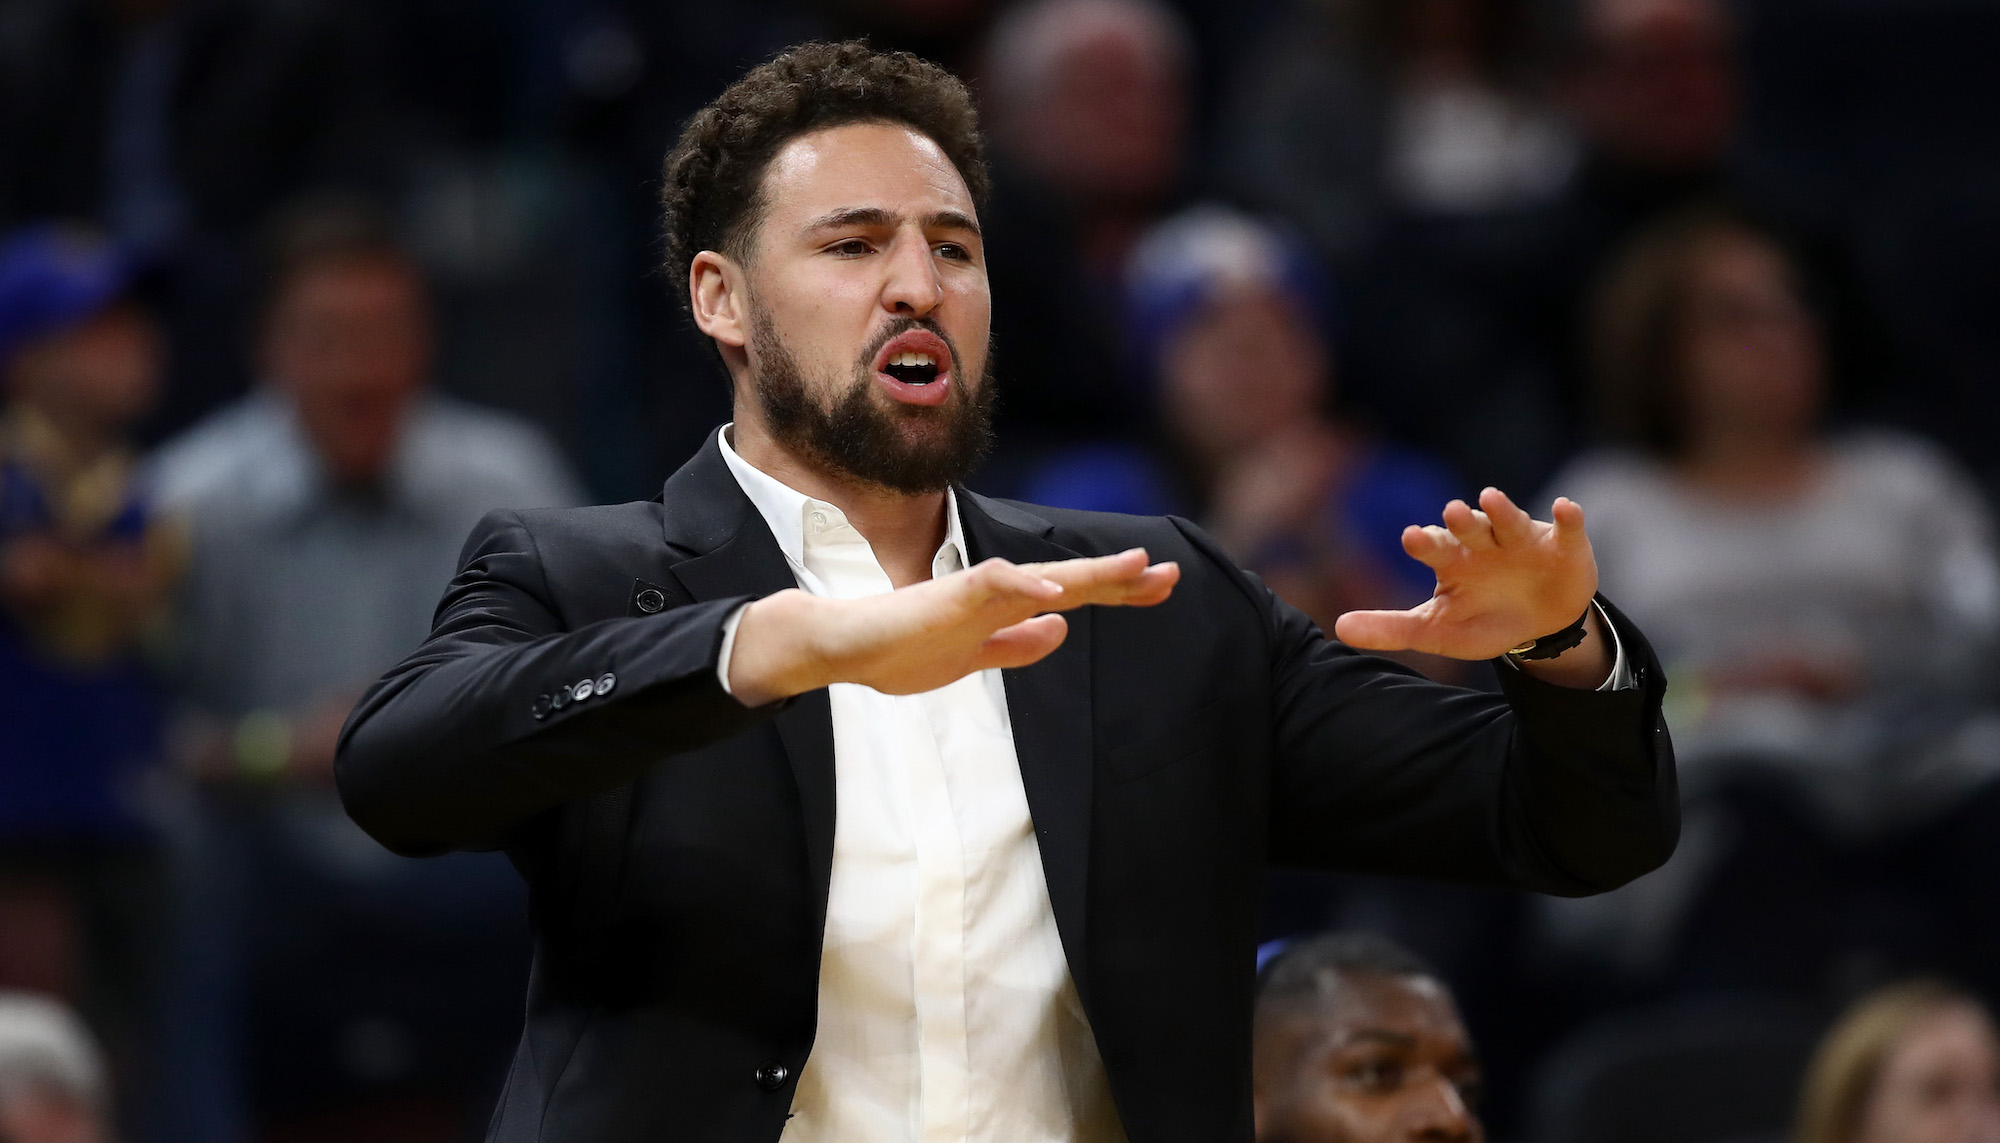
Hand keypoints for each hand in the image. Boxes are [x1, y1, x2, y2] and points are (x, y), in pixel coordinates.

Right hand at [728, 549, 1179, 703]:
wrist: (841, 644)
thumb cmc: (898, 649)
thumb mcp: (974, 659)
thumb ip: (1016, 645)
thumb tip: (1060, 630)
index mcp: (1004, 609)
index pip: (1073, 595)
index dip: (1117, 589)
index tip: (1161, 585)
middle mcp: (997, 594)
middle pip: (1070, 582)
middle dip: (1121, 579)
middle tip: (1170, 574)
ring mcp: (974, 593)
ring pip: (1042, 576)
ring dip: (1089, 574)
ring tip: (1134, 569)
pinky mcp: (947, 598)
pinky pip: (992, 587)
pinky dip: (1025, 588)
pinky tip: (1056, 596)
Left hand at [1334, 488, 1599, 663]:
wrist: (1540, 626)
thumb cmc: (1483, 620)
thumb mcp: (1437, 630)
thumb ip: (1391, 628)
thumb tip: (1339, 628)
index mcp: (1453, 559)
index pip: (1433, 546)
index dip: (1424, 541)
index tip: (1411, 537)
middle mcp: (1484, 543)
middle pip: (1469, 527)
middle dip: (1461, 520)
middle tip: (1450, 512)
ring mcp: (1522, 541)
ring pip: (1509, 521)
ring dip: (1502, 510)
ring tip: (1491, 499)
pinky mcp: (1562, 546)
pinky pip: (1565, 527)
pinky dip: (1567, 518)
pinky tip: (1566, 508)